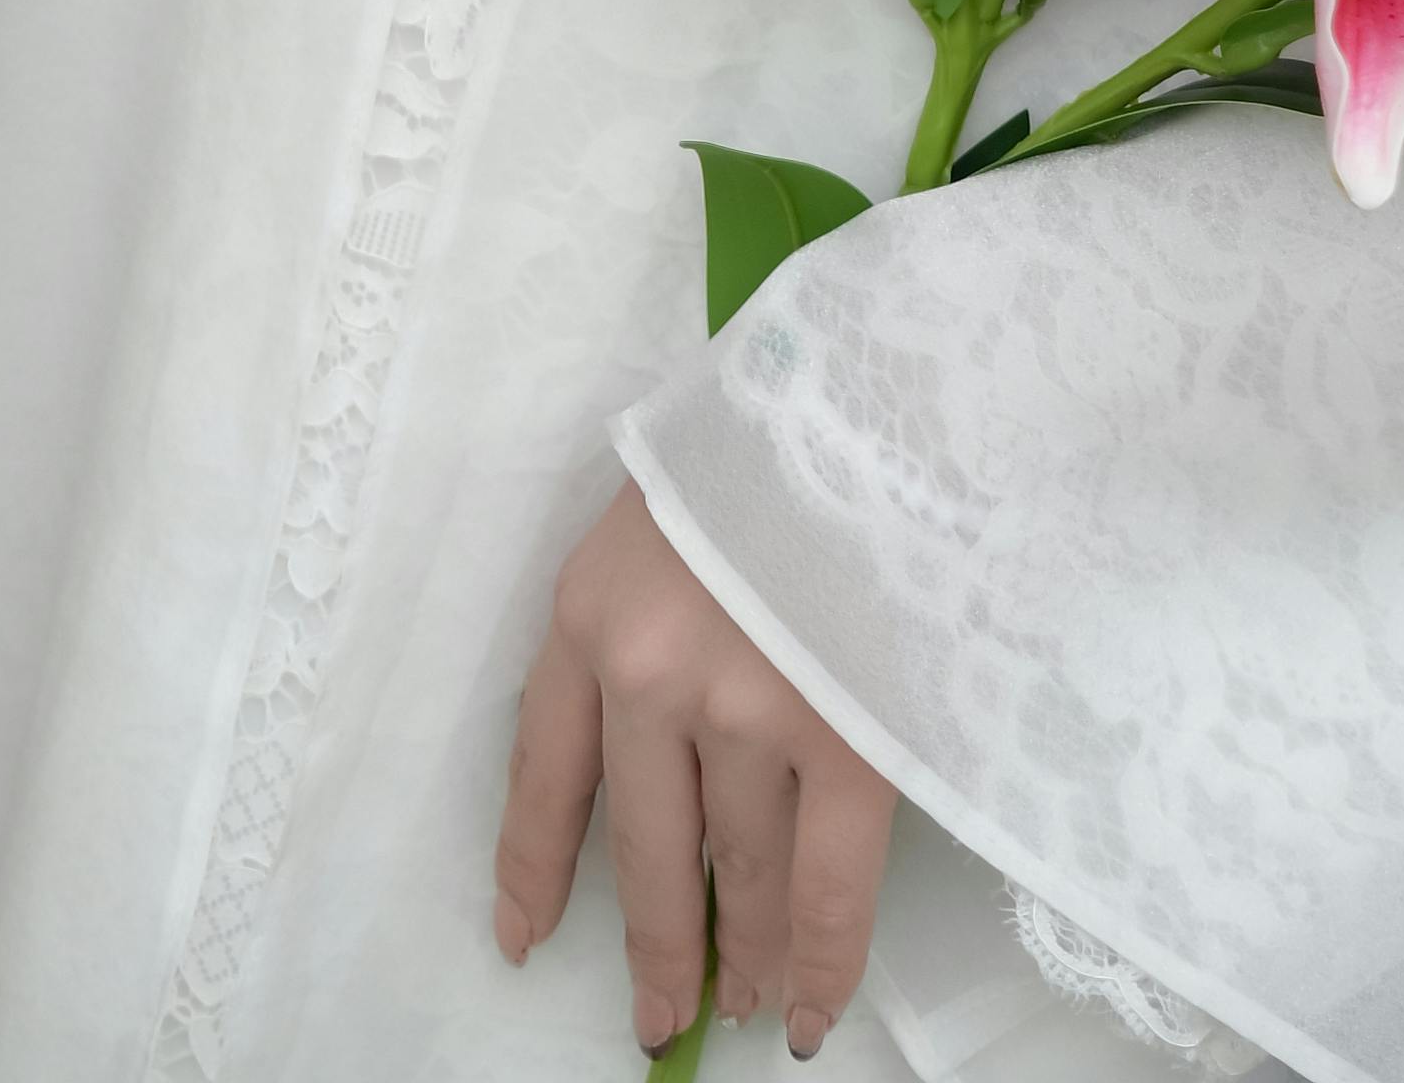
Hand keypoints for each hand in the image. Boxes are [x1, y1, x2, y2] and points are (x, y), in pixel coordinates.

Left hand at [496, 484, 894, 1054]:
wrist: (878, 389)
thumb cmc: (773, 436)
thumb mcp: (664, 506)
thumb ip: (645, 616)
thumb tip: (664, 752)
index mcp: (591, 611)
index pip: (545, 771)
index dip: (535, 866)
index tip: (525, 936)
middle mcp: (651, 678)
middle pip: (648, 850)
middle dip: (658, 946)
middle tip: (659, 1015)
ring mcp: (747, 714)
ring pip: (741, 873)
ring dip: (747, 954)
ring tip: (752, 1003)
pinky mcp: (845, 737)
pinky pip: (829, 885)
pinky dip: (824, 962)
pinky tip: (809, 1010)